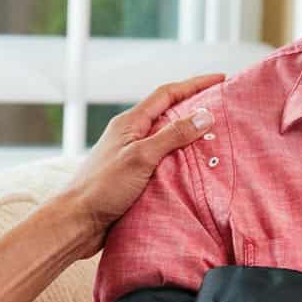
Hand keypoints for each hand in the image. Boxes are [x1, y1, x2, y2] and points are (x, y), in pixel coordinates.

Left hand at [56, 74, 222, 255]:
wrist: (78, 221)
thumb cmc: (103, 187)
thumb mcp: (141, 157)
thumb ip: (172, 136)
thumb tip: (205, 116)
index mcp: (130, 122)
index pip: (168, 93)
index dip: (195, 84)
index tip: (220, 79)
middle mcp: (131, 135)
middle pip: (168, 112)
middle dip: (195, 106)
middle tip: (223, 106)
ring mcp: (132, 155)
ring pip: (166, 138)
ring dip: (190, 134)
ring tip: (217, 136)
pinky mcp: (134, 176)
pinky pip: (163, 160)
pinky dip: (182, 158)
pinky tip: (195, 167)